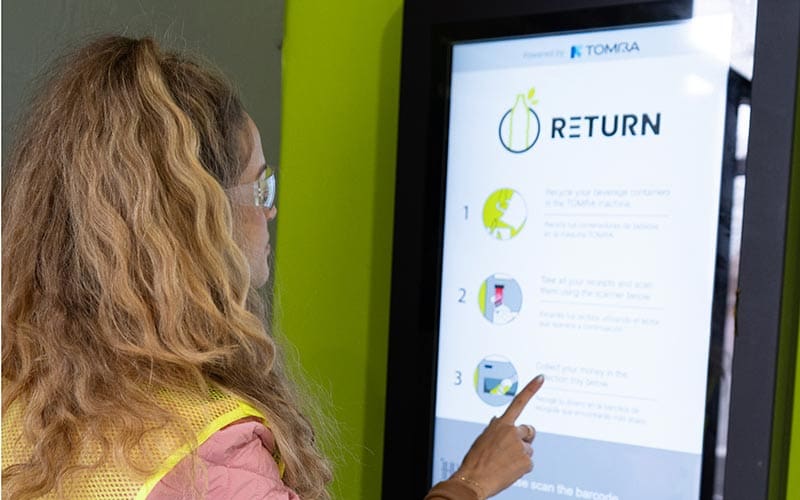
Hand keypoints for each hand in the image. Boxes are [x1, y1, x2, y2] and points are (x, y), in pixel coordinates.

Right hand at [453, 375, 543, 498]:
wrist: (475, 478)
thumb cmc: (476, 459)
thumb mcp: (483, 438)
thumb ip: (495, 428)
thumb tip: (499, 421)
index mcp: (501, 424)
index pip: (519, 402)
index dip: (531, 389)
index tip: (541, 378)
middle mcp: (512, 432)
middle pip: (529, 432)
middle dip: (524, 438)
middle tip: (513, 449)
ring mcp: (521, 447)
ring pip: (528, 450)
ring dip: (520, 455)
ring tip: (504, 463)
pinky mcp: (527, 461)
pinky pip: (528, 463)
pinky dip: (521, 467)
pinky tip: (508, 470)